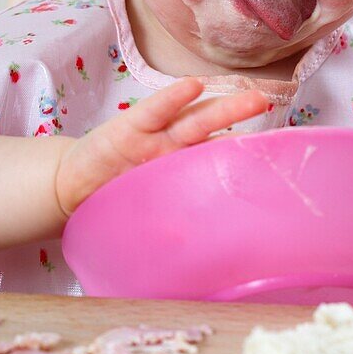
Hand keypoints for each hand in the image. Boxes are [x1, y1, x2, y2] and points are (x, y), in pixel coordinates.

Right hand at [53, 76, 269, 217]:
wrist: (69, 188)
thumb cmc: (115, 199)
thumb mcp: (151, 216)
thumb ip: (180, 229)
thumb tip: (219, 267)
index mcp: (183, 171)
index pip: (221, 158)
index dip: (249, 154)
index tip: (283, 154)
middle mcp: (174, 150)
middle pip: (215, 132)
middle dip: (242, 118)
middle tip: (272, 107)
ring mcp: (154, 138)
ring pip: (195, 121)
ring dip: (224, 107)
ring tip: (253, 98)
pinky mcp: (127, 130)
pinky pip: (153, 113)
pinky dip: (172, 100)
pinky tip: (193, 87)